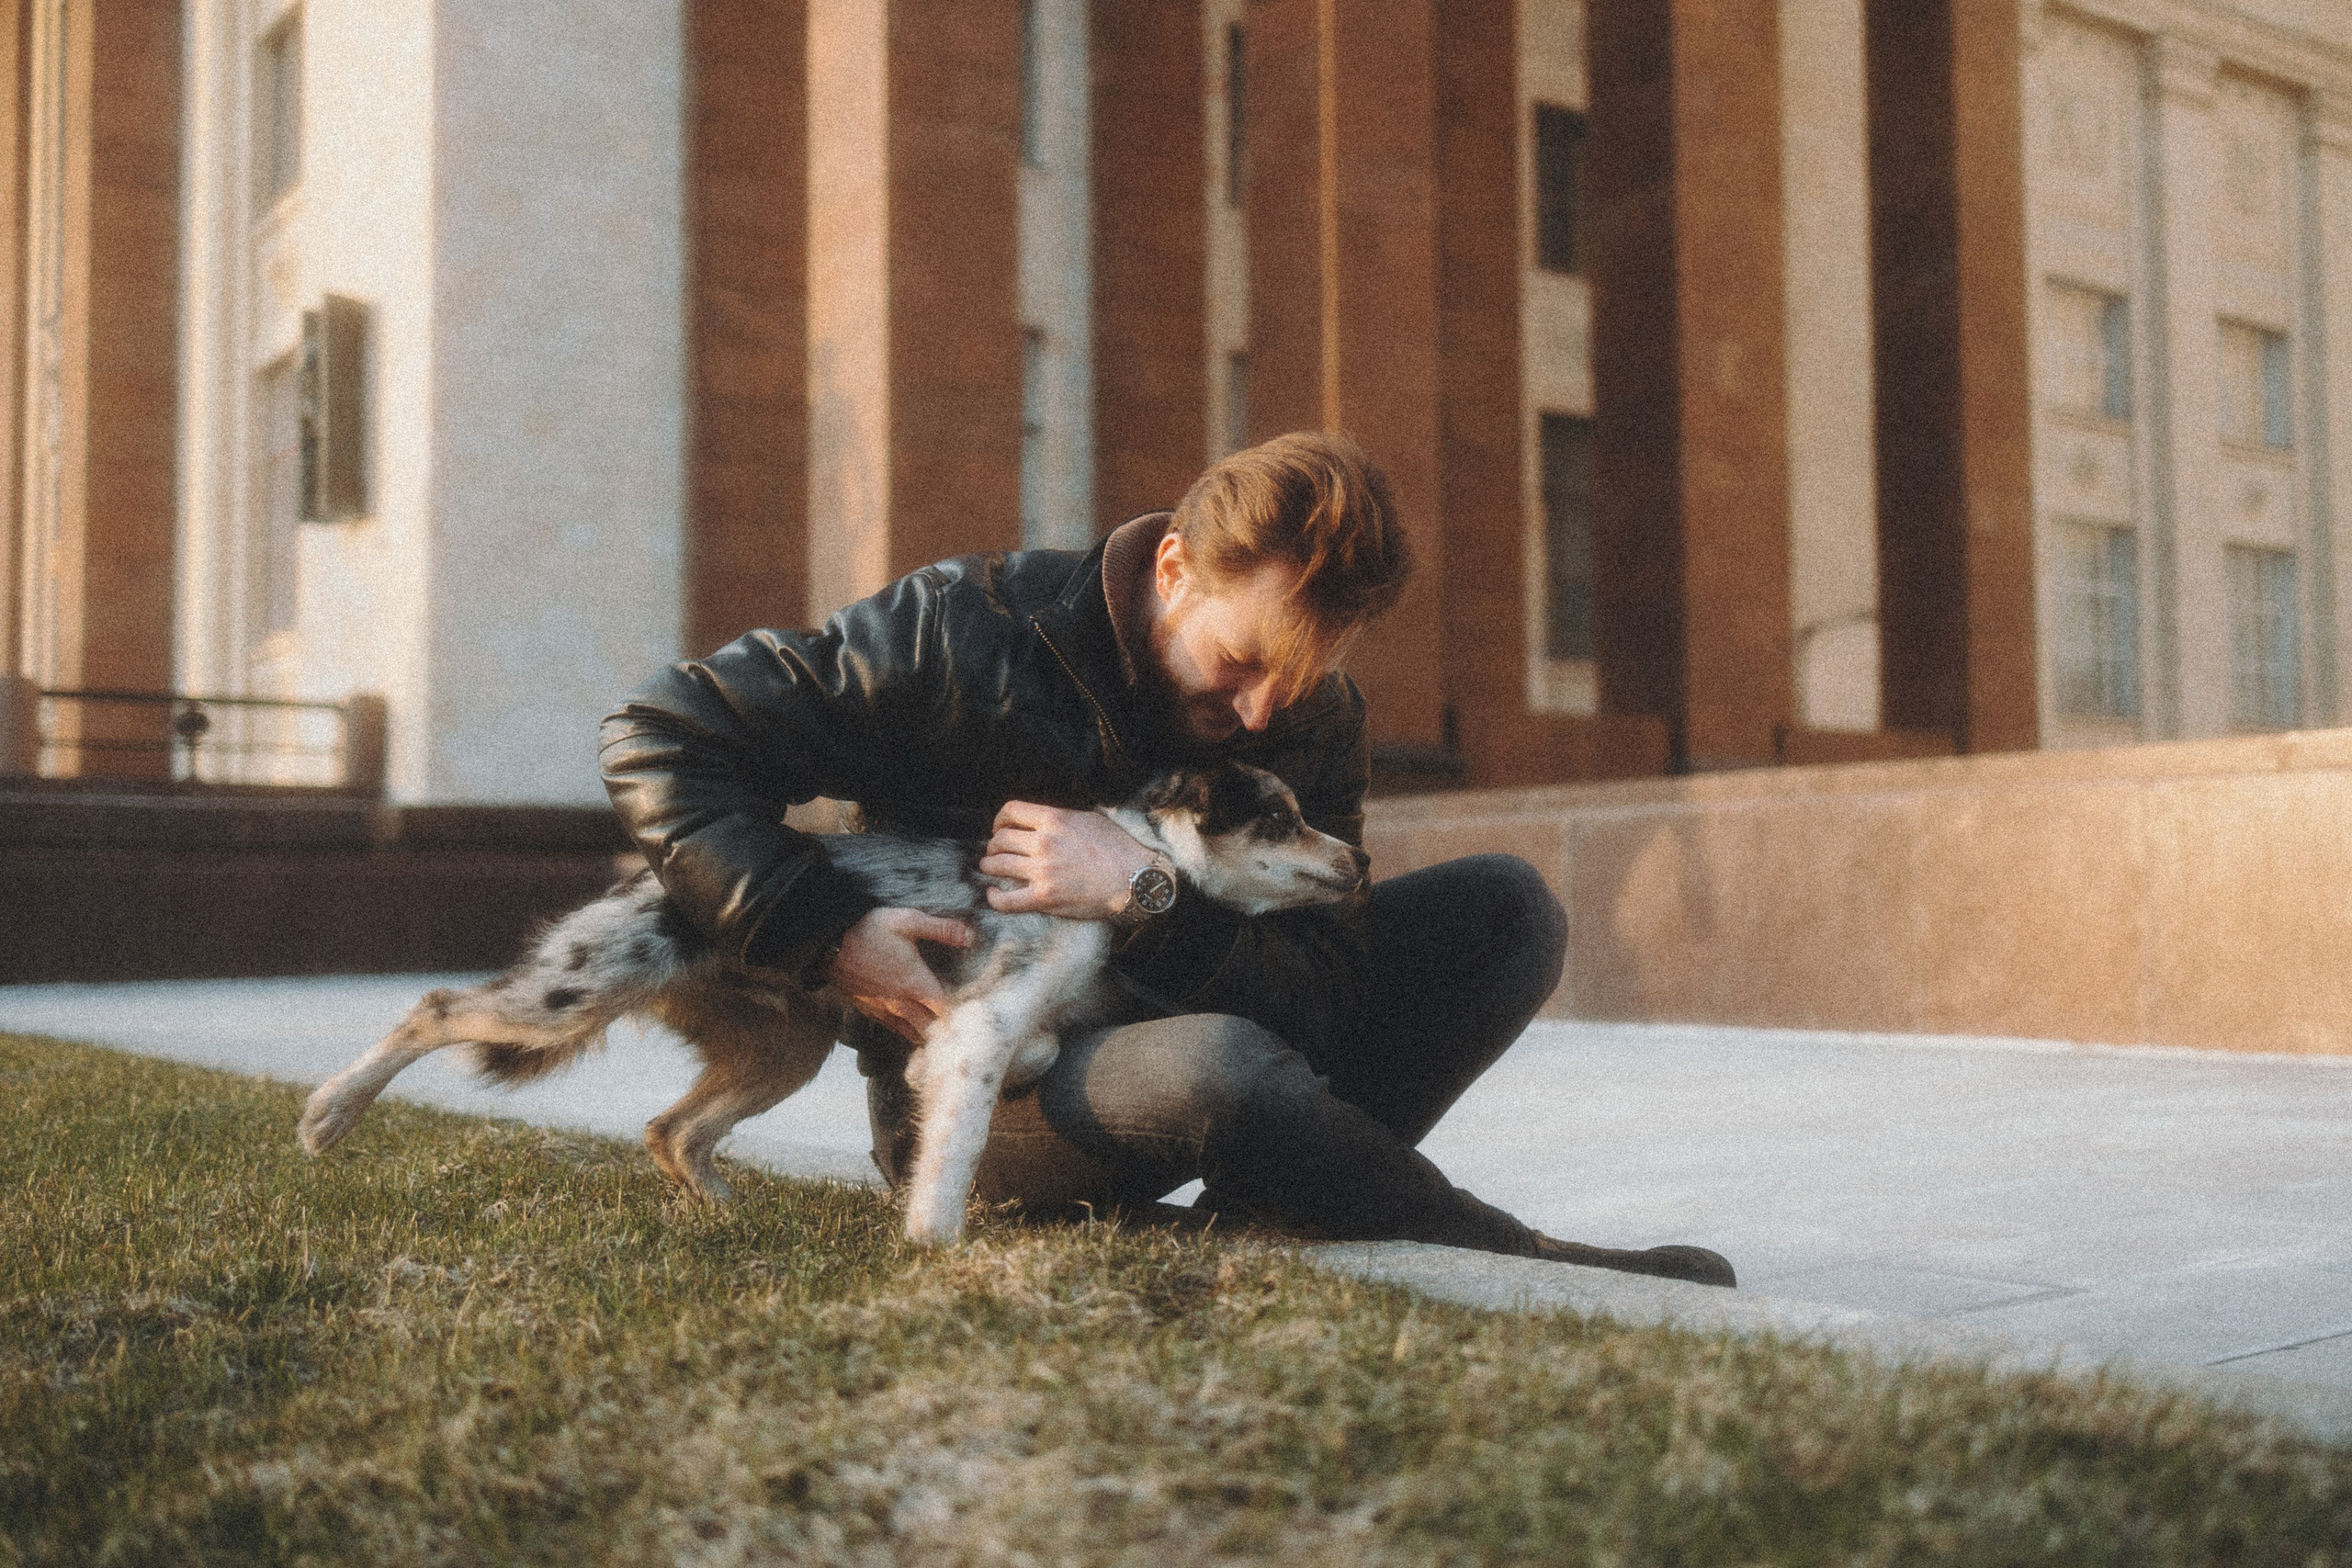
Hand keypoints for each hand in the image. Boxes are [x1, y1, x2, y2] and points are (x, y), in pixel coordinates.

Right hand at [826, 906, 973, 1042]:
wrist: (826, 943)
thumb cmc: (868, 930)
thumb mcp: (908, 921)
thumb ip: (941, 930)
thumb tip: (971, 935)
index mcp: (915, 983)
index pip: (945, 1011)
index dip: (960, 1015)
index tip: (972, 1014)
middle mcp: (900, 1003)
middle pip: (929, 1029)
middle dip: (945, 1031)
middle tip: (961, 1030)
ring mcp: (882, 1009)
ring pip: (910, 1032)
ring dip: (926, 1033)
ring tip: (941, 1034)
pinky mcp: (867, 1010)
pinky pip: (892, 1028)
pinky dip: (906, 1030)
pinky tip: (912, 1026)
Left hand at [981, 800, 1153, 918]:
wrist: (1134, 878)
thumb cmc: (1117, 848)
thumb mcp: (1089, 819)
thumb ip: (1061, 818)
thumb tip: (1042, 819)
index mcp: (1054, 820)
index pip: (1011, 811)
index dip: (999, 819)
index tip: (1000, 827)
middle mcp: (1044, 842)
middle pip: (1000, 839)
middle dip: (993, 844)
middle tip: (996, 851)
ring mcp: (1042, 871)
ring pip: (997, 865)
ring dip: (989, 866)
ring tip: (991, 868)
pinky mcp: (1045, 898)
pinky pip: (1007, 900)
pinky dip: (994, 897)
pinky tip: (994, 893)